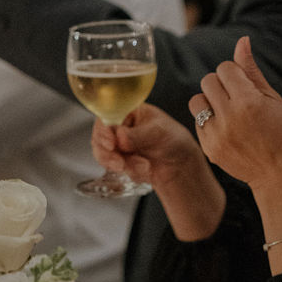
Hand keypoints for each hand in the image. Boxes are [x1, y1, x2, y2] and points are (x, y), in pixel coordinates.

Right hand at [93, 104, 225, 239]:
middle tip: (122, 163)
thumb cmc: (173, 139)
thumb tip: (120, 137)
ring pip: (104, 155)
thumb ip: (138, 135)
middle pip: (100, 137)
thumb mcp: (158, 132)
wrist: (181, 165)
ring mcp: (118, 144)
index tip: (111, 143)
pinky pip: (114, 169)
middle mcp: (121, 126)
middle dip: (110, 154)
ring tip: (144, 166)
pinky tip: (146, 170)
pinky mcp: (119, 161)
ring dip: (123, 164)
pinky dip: (130, 171)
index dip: (104, 130)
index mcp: (129, 110)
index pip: (108, 115)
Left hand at [189, 36, 281, 191]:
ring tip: (227, 111)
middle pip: (208, 80)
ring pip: (196, 100)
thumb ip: (251, 70)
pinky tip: (225, 128)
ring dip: (209, 101)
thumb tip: (242, 40)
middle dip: (222, 84)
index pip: (225, 68)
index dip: (235, 73)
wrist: (279, 173)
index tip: (246, 86)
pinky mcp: (209, 149)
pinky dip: (208, 120)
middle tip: (237, 97)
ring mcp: (217, 135)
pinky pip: (197, 121)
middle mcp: (230, 117)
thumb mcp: (272, 97)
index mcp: (248, 101)